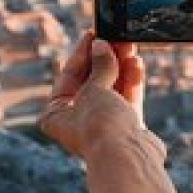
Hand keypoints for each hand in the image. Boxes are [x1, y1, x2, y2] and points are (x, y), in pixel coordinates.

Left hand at [40, 32, 150, 161]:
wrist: (127, 158)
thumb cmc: (100, 126)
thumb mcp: (95, 89)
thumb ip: (100, 65)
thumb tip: (101, 44)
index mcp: (56, 115)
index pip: (68, 76)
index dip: (82, 53)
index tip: (94, 34)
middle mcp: (77, 121)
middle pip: (92, 81)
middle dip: (105, 58)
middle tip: (116, 37)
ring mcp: (102, 126)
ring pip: (111, 89)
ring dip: (120, 67)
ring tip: (129, 45)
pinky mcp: (125, 129)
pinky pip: (126, 100)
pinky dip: (131, 82)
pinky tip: (136, 63)